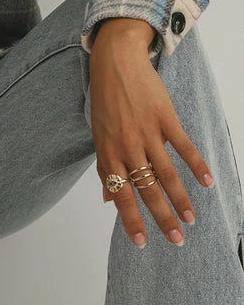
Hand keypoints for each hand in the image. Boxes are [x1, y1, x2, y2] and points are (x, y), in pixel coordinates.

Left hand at [89, 18, 212, 247]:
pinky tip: (207, 183)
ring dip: (181, 199)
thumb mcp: (98, 134)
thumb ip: (105, 167)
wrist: (115, 62)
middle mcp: (126, 145)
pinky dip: (197, 166)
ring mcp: (147, 132)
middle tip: (176, 239)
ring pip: (166, 174)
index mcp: (108, 151)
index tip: (142, 242)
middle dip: (162, 217)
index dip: (131, 220)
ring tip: (190, 220)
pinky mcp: (165, 118)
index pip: (120, 193)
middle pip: (147, 189)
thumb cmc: (105, 100)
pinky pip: (183, 147)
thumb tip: (107, 200)